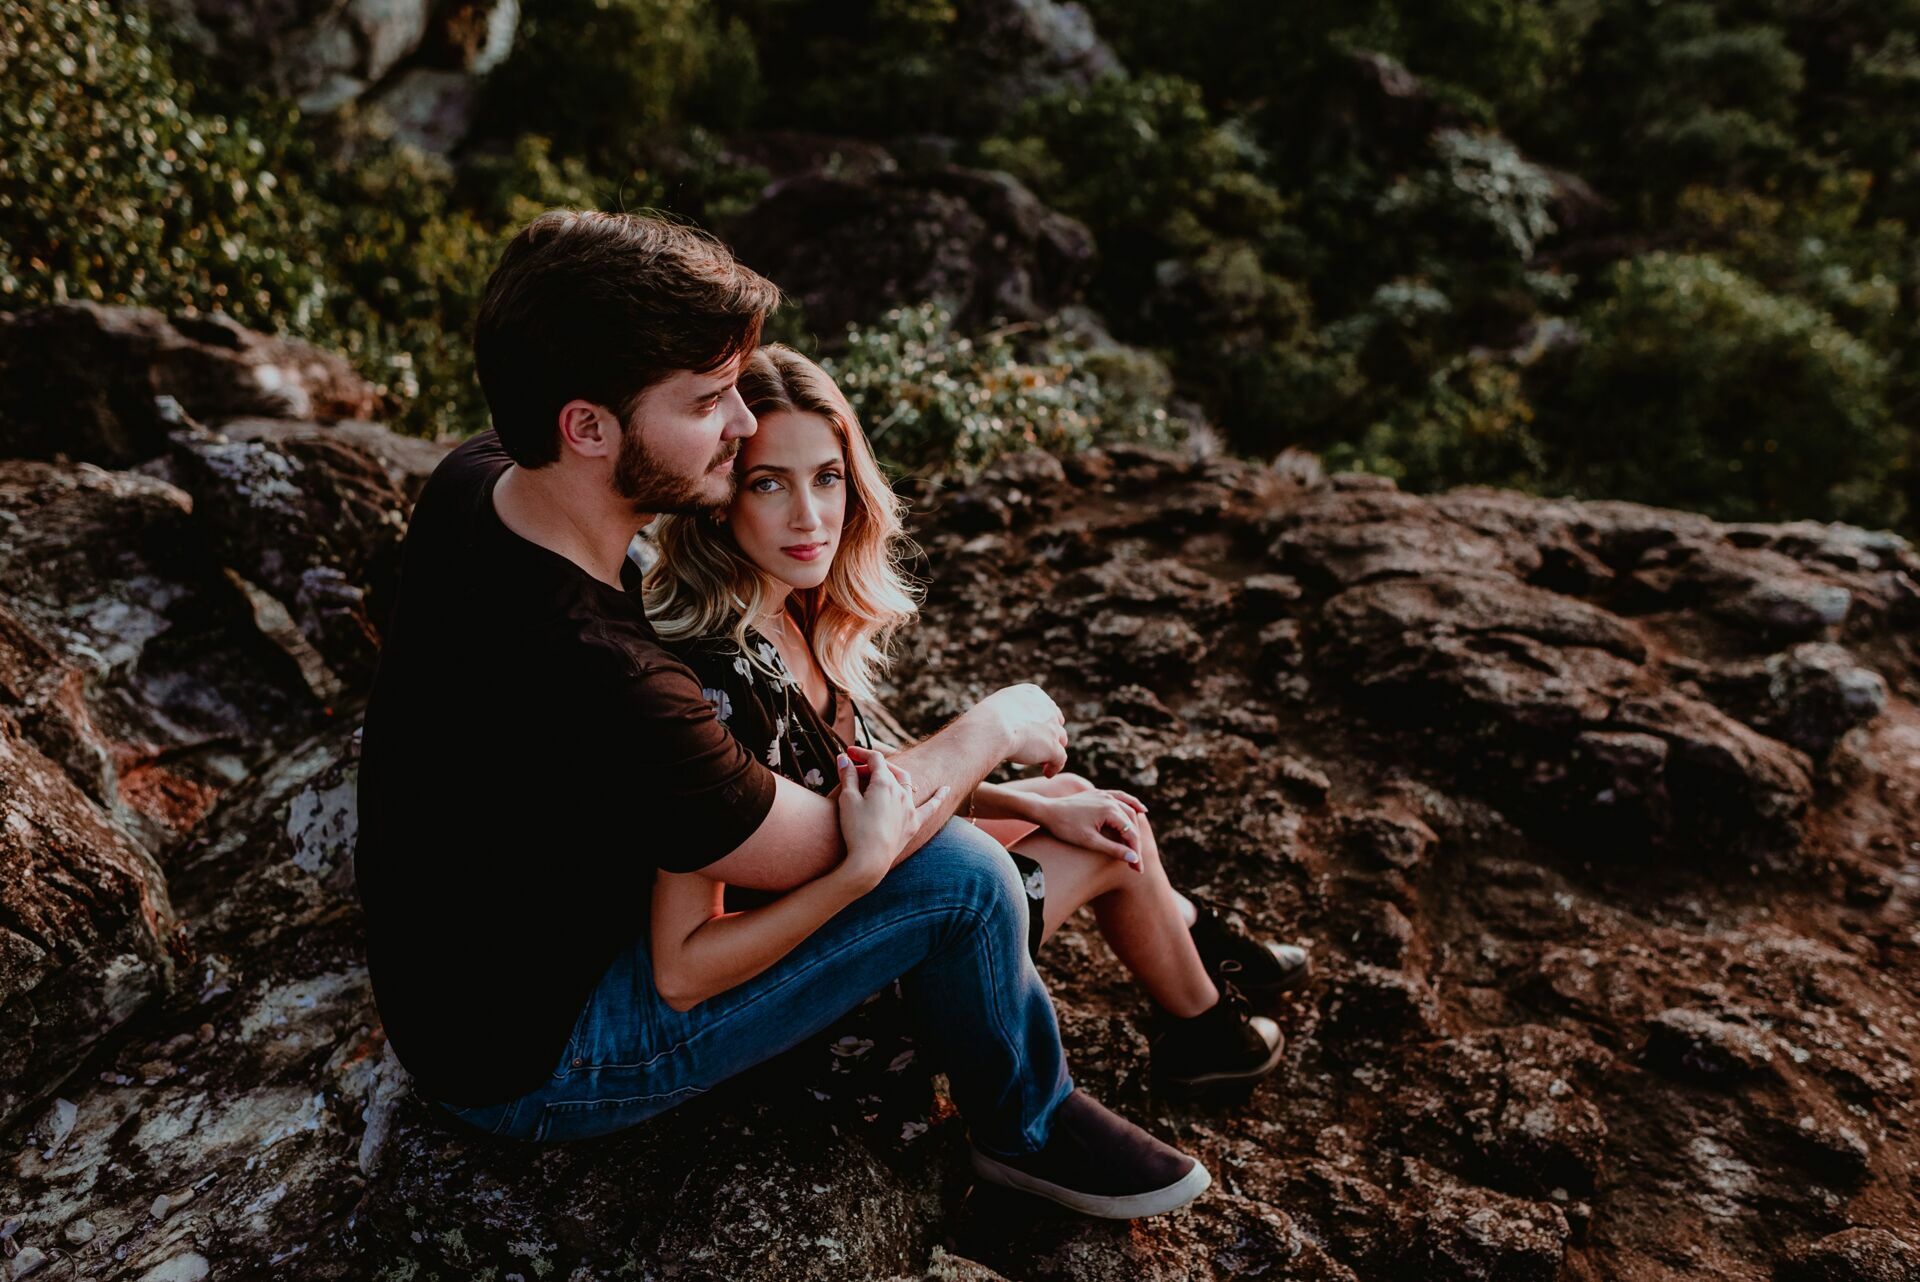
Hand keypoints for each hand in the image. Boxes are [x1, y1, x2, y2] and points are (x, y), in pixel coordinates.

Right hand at [835, 749, 946, 889]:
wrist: (869, 860)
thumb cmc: (855, 829)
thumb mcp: (847, 799)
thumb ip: (847, 776)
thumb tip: (844, 758)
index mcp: (884, 782)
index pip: (875, 759)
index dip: (861, 754)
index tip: (847, 755)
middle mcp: (901, 791)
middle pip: (890, 769)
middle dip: (873, 766)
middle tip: (855, 771)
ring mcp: (910, 807)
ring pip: (906, 783)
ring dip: (894, 776)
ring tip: (883, 774)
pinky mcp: (914, 823)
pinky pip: (931, 807)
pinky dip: (938, 796)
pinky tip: (946, 788)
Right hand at [980, 683, 1068, 777]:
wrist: (992, 728)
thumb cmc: (986, 719)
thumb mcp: (997, 706)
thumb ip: (1007, 712)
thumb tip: (1004, 726)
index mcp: (1033, 694)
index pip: (1047, 708)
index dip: (1044, 722)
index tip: (1037, 732)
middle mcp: (1047, 708)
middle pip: (1056, 724)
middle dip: (1050, 736)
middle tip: (1039, 748)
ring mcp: (1052, 728)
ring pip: (1060, 741)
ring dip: (1053, 751)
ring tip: (1043, 763)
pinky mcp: (1052, 747)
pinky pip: (1060, 759)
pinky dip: (1055, 767)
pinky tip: (1047, 774)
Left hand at [1036, 791, 1144, 866]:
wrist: (1046, 811)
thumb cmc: (1065, 828)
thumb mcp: (1089, 841)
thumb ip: (1113, 849)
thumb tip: (1134, 857)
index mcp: (1110, 810)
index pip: (1131, 834)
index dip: (1135, 853)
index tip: (1137, 869)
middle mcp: (1110, 800)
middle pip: (1132, 823)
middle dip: (1135, 843)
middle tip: (1137, 863)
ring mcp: (1104, 795)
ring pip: (1129, 809)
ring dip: (1136, 826)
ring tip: (1141, 844)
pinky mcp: (1098, 794)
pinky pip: (1121, 798)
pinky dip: (1131, 804)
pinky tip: (1140, 810)